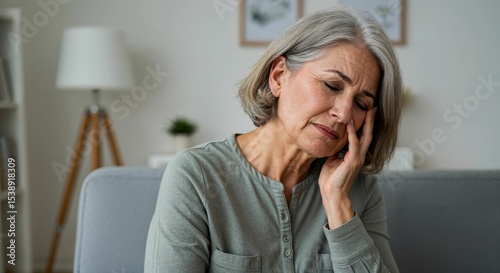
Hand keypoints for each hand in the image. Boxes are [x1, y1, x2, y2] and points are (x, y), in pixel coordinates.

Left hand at [318, 107, 376, 227]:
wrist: (332, 193)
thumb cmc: (331, 179)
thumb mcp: (332, 160)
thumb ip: (335, 151)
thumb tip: (333, 142)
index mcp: (355, 155)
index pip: (362, 137)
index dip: (364, 125)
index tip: (366, 113)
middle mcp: (359, 156)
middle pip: (368, 134)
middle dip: (371, 121)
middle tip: (373, 108)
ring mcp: (357, 158)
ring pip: (365, 137)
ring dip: (366, 123)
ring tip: (368, 111)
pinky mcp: (352, 161)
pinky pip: (354, 144)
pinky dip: (352, 133)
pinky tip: (350, 124)